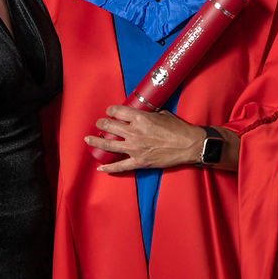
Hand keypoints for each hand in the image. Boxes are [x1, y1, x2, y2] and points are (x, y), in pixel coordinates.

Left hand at [85, 105, 203, 172]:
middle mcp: (134, 133)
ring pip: (108, 144)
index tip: (109, 112)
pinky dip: (109, 168)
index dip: (110, 111)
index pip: (117, 112)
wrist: (188, 145)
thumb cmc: (178, 128)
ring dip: (96, 141)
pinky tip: (100, 167)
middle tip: (98, 123)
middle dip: (101, 123)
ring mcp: (135, 149)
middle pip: (109, 126)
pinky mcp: (139, 162)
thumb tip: (141, 112)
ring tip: (88, 139)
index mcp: (140, 118)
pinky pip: (120, 166)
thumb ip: (148, 114)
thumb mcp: (162, 114)